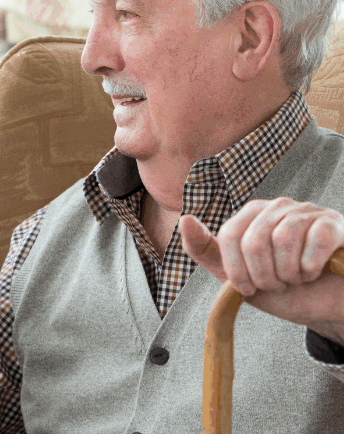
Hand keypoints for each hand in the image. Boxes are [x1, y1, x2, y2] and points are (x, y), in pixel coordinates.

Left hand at [180, 198, 343, 341]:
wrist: (324, 306)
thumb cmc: (282, 289)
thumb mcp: (235, 274)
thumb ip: (204, 250)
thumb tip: (185, 219)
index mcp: (250, 215)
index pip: (229, 236)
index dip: (237, 271)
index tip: (249, 288)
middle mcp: (277, 207)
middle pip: (254, 241)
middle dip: (265, 276)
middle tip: (278, 285)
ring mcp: (307, 211)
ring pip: (284, 240)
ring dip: (289, 273)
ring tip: (296, 278)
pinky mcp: (333, 223)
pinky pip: (316, 241)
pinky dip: (312, 266)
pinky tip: (315, 272)